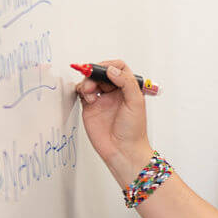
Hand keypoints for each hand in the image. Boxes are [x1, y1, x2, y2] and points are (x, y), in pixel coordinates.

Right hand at [76, 60, 151, 180]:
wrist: (123, 151)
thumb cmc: (133, 131)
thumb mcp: (136, 103)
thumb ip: (126, 83)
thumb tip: (111, 70)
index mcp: (128, 89)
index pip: (118, 68)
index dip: (110, 65)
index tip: (105, 70)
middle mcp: (115, 92)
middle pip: (102, 73)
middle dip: (95, 73)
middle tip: (92, 78)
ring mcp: (102, 100)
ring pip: (91, 81)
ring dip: (88, 82)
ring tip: (90, 92)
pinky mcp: (90, 108)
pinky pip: (82, 92)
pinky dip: (81, 90)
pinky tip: (87, 97)